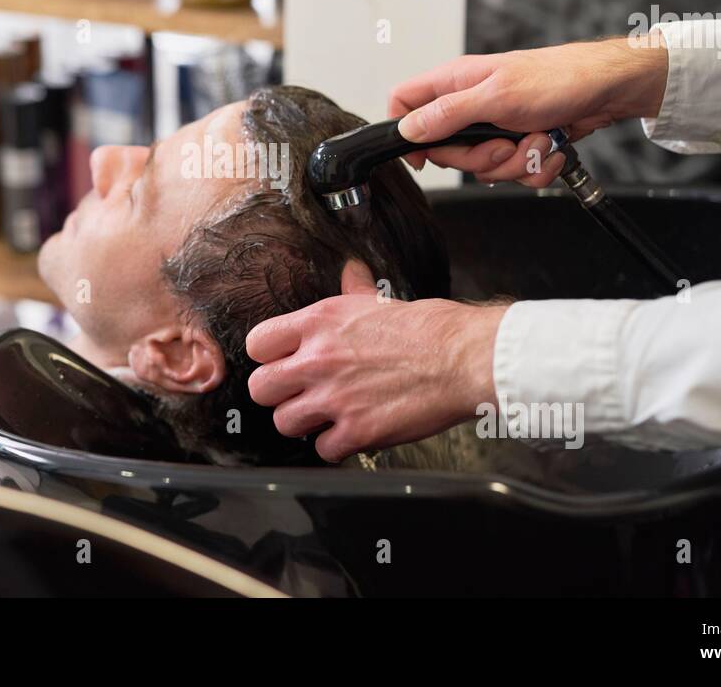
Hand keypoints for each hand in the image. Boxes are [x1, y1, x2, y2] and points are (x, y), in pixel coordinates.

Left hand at [245, 262, 505, 462]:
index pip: (257, 343)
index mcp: (319, 322)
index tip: (281, 363)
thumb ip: (354, 291)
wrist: (463, 358)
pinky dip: (336, 446)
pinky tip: (351, 433)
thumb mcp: (379, 301)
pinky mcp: (357, 431)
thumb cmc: (429, 329)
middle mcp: (318, 359)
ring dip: (303, 423)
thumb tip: (350, 271)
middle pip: (260, 389)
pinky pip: (323, 450)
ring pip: (284, 423)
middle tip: (299, 394)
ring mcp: (335, 397)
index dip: (267, 357)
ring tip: (325, 416)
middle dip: (278, 394)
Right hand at [388, 36, 668, 186]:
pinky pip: (512, 171)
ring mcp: (494, 125)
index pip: (405, 104)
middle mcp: (470, 104)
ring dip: (513, 163)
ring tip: (535, 140)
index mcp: (455, 83)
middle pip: (446, 150)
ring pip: (482, 166)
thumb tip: (407, 128)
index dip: (405, 132)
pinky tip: (549, 148)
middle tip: (503, 144)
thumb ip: (447, 114)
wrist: (605, 90)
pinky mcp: (517, 142)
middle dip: (479, 158)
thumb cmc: (557, 79)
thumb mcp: (495, 97)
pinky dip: (534, 167)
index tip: (423, 156)